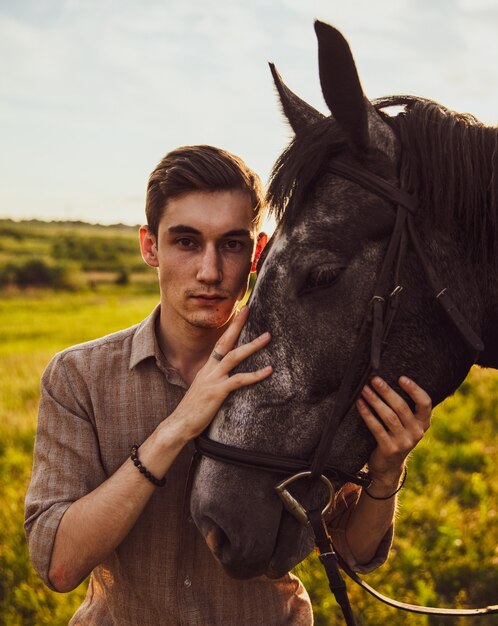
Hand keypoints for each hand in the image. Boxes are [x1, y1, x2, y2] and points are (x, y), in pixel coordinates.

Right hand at [168, 306, 271, 439]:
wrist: (179, 424)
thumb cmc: (193, 411)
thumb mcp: (203, 391)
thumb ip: (213, 382)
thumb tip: (225, 380)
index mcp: (206, 368)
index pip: (219, 343)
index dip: (229, 329)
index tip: (238, 314)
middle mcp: (209, 369)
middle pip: (224, 341)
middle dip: (236, 324)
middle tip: (247, 308)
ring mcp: (213, 379)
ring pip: (234, 356)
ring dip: (252, 345)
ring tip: (267, 336)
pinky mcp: (217, 391)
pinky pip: (239, 380)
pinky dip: (255, 374)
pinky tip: (268, 370)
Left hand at [356, 376, 431, 486]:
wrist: (388, 466)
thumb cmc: (395, 436)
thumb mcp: (406, 424)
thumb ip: (404, 408)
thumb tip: (386, 381)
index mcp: (423, 423)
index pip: (425, 403)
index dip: (414, 390)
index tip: (401, 378)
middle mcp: (417, 432)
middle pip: (402, 407)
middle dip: (387, 391)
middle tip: (374, 380)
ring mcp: (404, 442)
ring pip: (389, 417)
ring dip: (375, 401)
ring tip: (364, 389)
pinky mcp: (390, 449)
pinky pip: (376, 428)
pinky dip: (367, 414)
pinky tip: (359, 404)